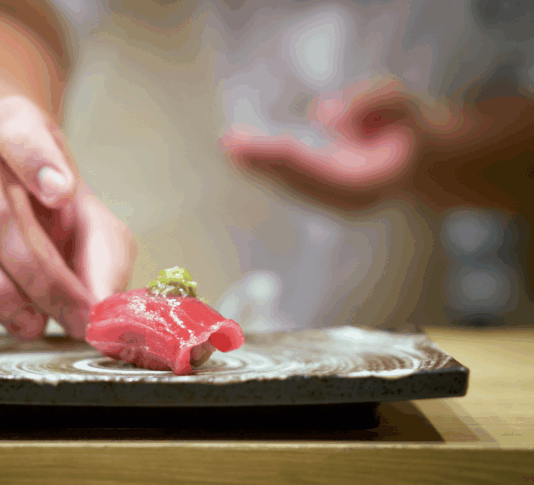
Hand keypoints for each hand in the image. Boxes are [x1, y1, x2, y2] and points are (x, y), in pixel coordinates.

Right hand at [0, 96, 135, 339]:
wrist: (2, 205)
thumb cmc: (51, 215)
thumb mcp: (93, 226)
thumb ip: (104, 262)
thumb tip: (101, 312)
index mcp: (12, 128)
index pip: (14, 124)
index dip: (36, 158)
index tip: (64, 195)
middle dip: (30, 267)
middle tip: (62, 309)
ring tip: (27, 323)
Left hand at [221, 76, 533, 213]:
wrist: (431, 162)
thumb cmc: (416, 129)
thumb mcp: (404, 105)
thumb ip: (373, 103)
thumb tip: (325, 113)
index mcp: (368, 185)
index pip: (316, 172)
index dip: (283, 157)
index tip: (257, 146)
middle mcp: (349, 201)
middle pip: (298, 181)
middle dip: (263, 164)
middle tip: (231, 145)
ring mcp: (338, 203)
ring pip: (291, 186)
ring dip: (260, 167)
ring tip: (231, 147)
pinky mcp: (329, 196)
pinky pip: (293, 183)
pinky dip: (269, 168)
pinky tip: (245, 155)